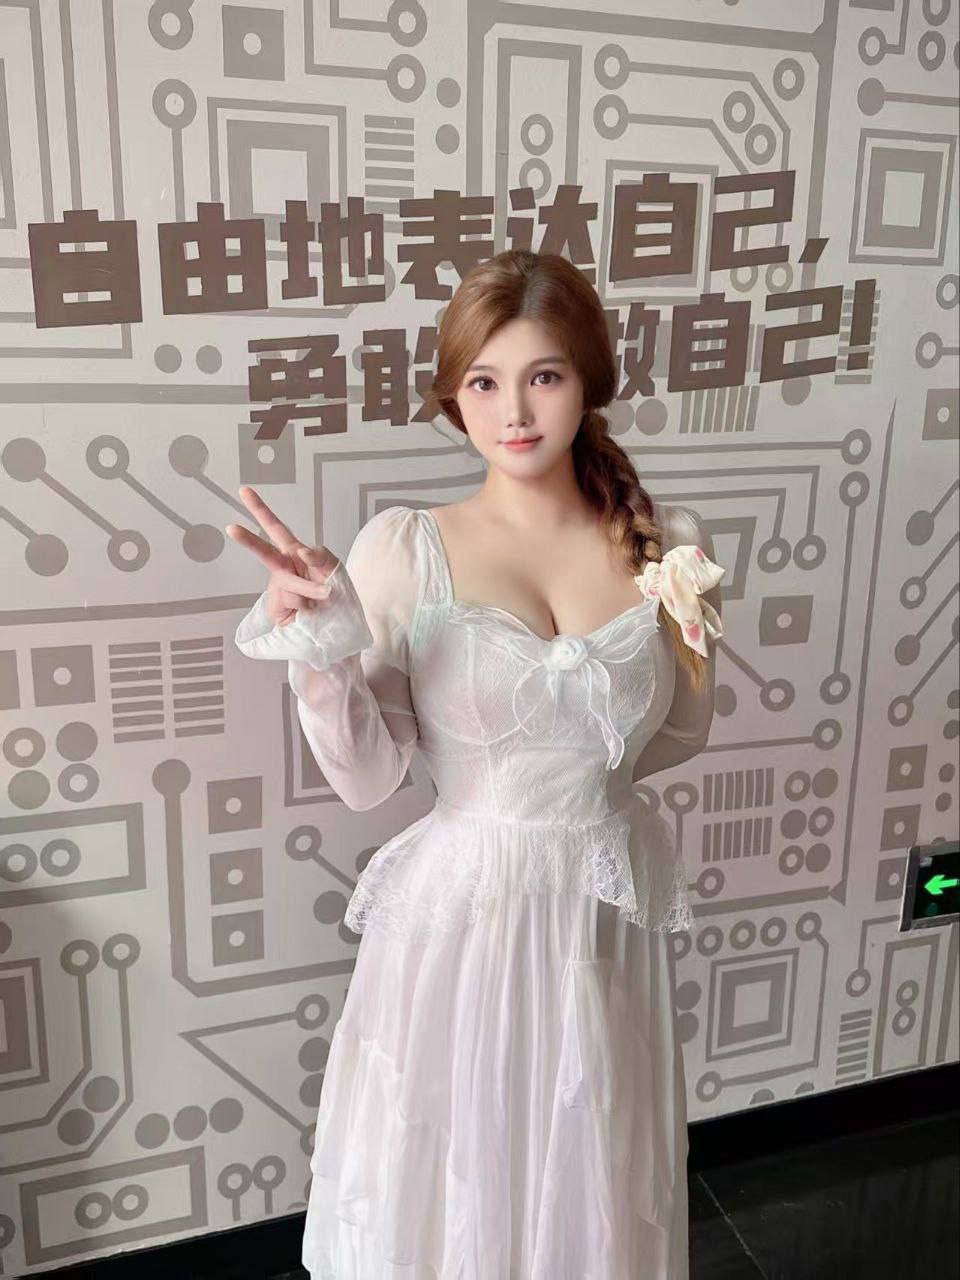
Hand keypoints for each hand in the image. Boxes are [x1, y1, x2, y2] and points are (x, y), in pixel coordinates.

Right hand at [225, 486, 340, 627]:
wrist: (332, 625)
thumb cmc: (333, 591)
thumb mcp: (334, 568)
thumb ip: (322, 557)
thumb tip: (302, 552)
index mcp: (293, 553)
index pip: (275, 528)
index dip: (259, 509)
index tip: (244, 491)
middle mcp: (283, 568)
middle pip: (264, 552)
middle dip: (248, 540)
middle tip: (231, 528)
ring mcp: (279, 589)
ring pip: (292, 583)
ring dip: (311, 588)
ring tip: (326, 596)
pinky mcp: (278, 608)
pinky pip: (296, 601)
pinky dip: (309, 605)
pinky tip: (311, 611)